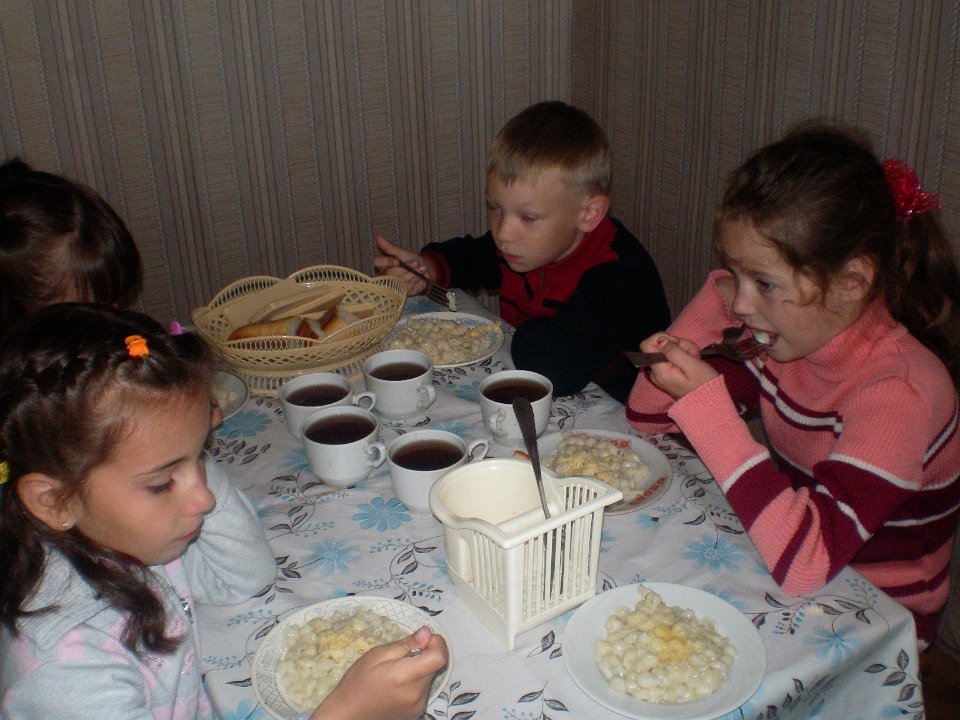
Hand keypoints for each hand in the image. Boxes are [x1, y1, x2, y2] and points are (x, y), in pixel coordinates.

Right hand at [309, 626, 447, 719]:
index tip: (424, 638)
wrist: (349, 713)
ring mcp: (418, 705)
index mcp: (405, 677)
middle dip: (427, 653)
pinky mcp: (417, 712)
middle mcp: (417, 694)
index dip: (437, 643)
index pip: (439, 657)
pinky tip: (400, 682)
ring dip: (422, 667)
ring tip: (399, 668)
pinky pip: (425, 689)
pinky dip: (417, 680)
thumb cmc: (358, 681)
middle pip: (436, 666)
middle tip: (405, 652)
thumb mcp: (376, 655)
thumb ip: (405, 645)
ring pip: (431, 676)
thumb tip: (426, 632)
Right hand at [372, 234, 435, 296]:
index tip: (397, 260)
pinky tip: (419, 278)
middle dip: (405, 267)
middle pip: (390, 273)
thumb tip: (376, 236)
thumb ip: (388, 247)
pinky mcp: (401, 292)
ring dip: (412, 273)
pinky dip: (415, 281)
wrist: (426, 269)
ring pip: (400, 280)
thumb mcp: (401, 252)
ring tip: (419, 269)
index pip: (377, 262)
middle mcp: (385, 276)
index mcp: (382, 265)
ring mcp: (393, 285)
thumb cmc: (412, 259)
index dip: (388, 262)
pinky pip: (406, 287)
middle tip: (415, 264)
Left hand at [640, 332, 718, 398]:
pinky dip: (684, 355)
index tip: (677, 344)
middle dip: (678, 344)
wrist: (710, 403)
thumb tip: (660, 340)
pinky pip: (673, 357)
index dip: (661, 338)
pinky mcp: (668, 373)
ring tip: (695, 358)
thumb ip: (674, 352)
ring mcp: (661, 372)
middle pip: (659, 346)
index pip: (646, 344)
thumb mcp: (692, 365)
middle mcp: (656, 372)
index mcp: (659, 371)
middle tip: (692, 353)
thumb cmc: (704, 385)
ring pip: (669, 349)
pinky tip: (694, 361)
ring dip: (684, 349)